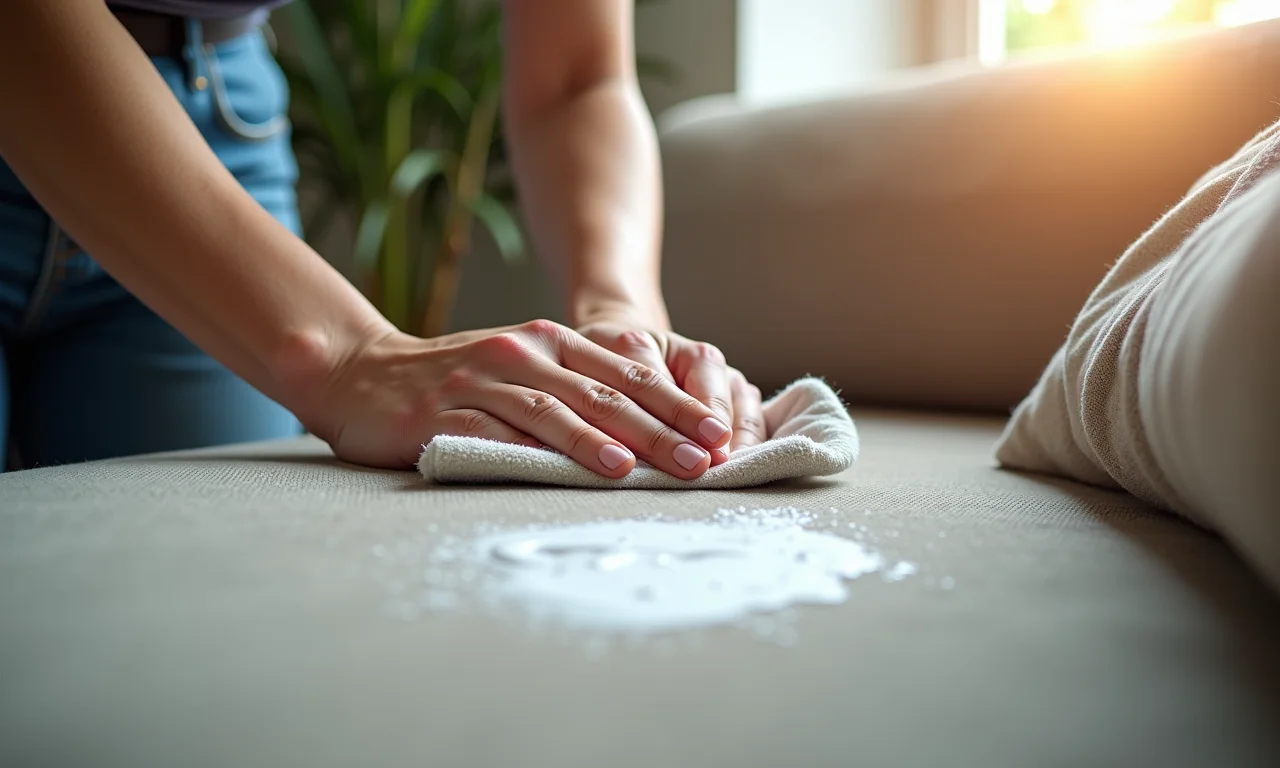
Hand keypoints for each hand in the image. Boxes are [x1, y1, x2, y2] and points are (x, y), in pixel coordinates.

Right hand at [295, 320, 734, 477]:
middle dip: (664, 426)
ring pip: (560, 409)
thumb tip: (648, 431)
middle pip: (605, 392)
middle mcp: (522, 354)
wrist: (360, 374)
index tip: (720, 433)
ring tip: (655, 468)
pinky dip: (544, 453)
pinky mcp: (447, 414)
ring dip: (613, 439)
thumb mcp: (520, 369)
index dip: (677, 402)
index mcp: (548, 341)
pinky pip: (503, 434)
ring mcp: (483, 381)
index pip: (626, 372)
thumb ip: (574, 388)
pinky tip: (574, 470)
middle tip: (708, 457)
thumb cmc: (453, 381)